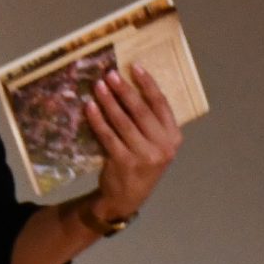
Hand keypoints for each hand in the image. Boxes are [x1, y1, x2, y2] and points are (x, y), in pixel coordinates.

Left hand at [82, 64, 182, 221]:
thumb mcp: (156, 144)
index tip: (135, 67)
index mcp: (173, 137)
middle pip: (140, 110)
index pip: (161, 104)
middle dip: (124, 89)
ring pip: (122, 121)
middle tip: (110, 74)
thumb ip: (150, 121)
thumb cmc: (142, 162)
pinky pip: (107, 135)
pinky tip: (90, 107)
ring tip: (98, 86)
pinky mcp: (123, 162)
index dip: (148, 84)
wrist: (128, 197)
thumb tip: (130, 86)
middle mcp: (162, 146)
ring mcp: (144, 155)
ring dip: (108, 101)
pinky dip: (97, 119)